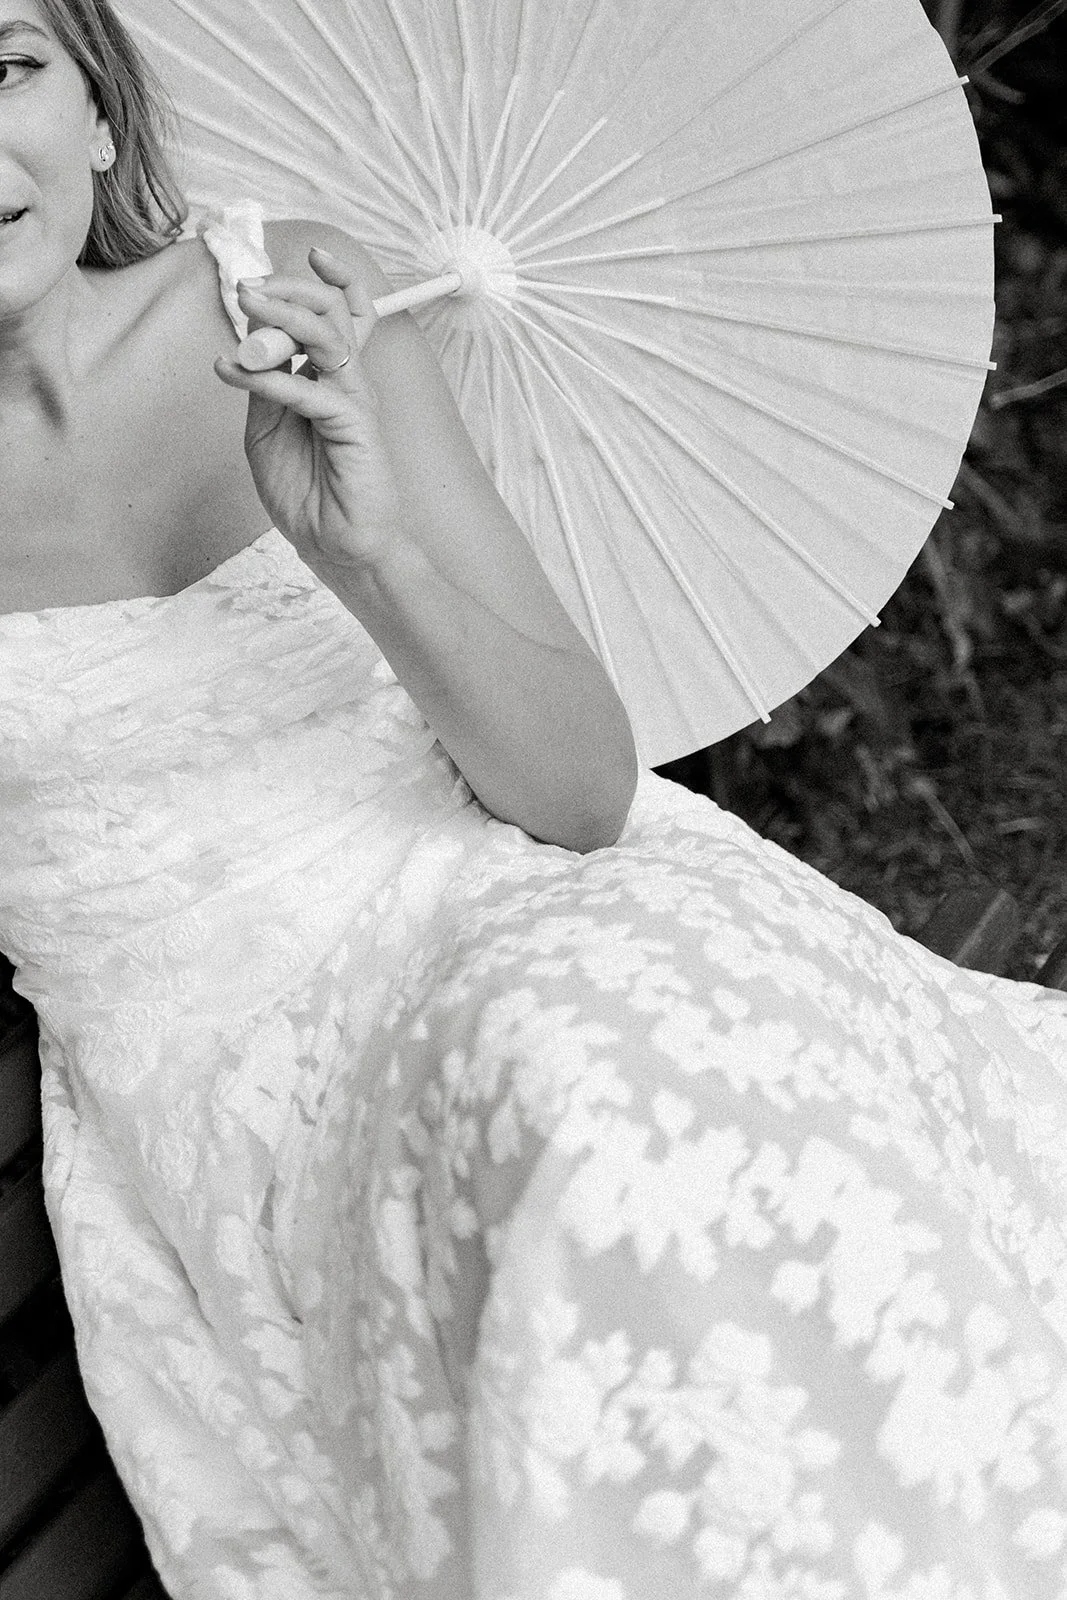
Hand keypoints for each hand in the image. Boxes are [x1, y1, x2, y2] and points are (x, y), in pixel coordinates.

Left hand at [213, 248, 403, 575]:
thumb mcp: (265, 431)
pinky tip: (238, 374)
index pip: (333, 315)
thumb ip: (262, 387)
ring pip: (328, 335)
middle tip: (247, 288)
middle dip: (288, 290)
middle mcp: (346, 381)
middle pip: (330, 312)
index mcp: (329, 378)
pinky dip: (271, 378)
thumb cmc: (305, 492)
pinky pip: (311, 390)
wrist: (332, 544)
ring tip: (245, 306)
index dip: (312, 283)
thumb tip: (246, 344)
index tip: (274, 268)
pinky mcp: (356, 426)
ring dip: (282, 316)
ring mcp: (355, 401)